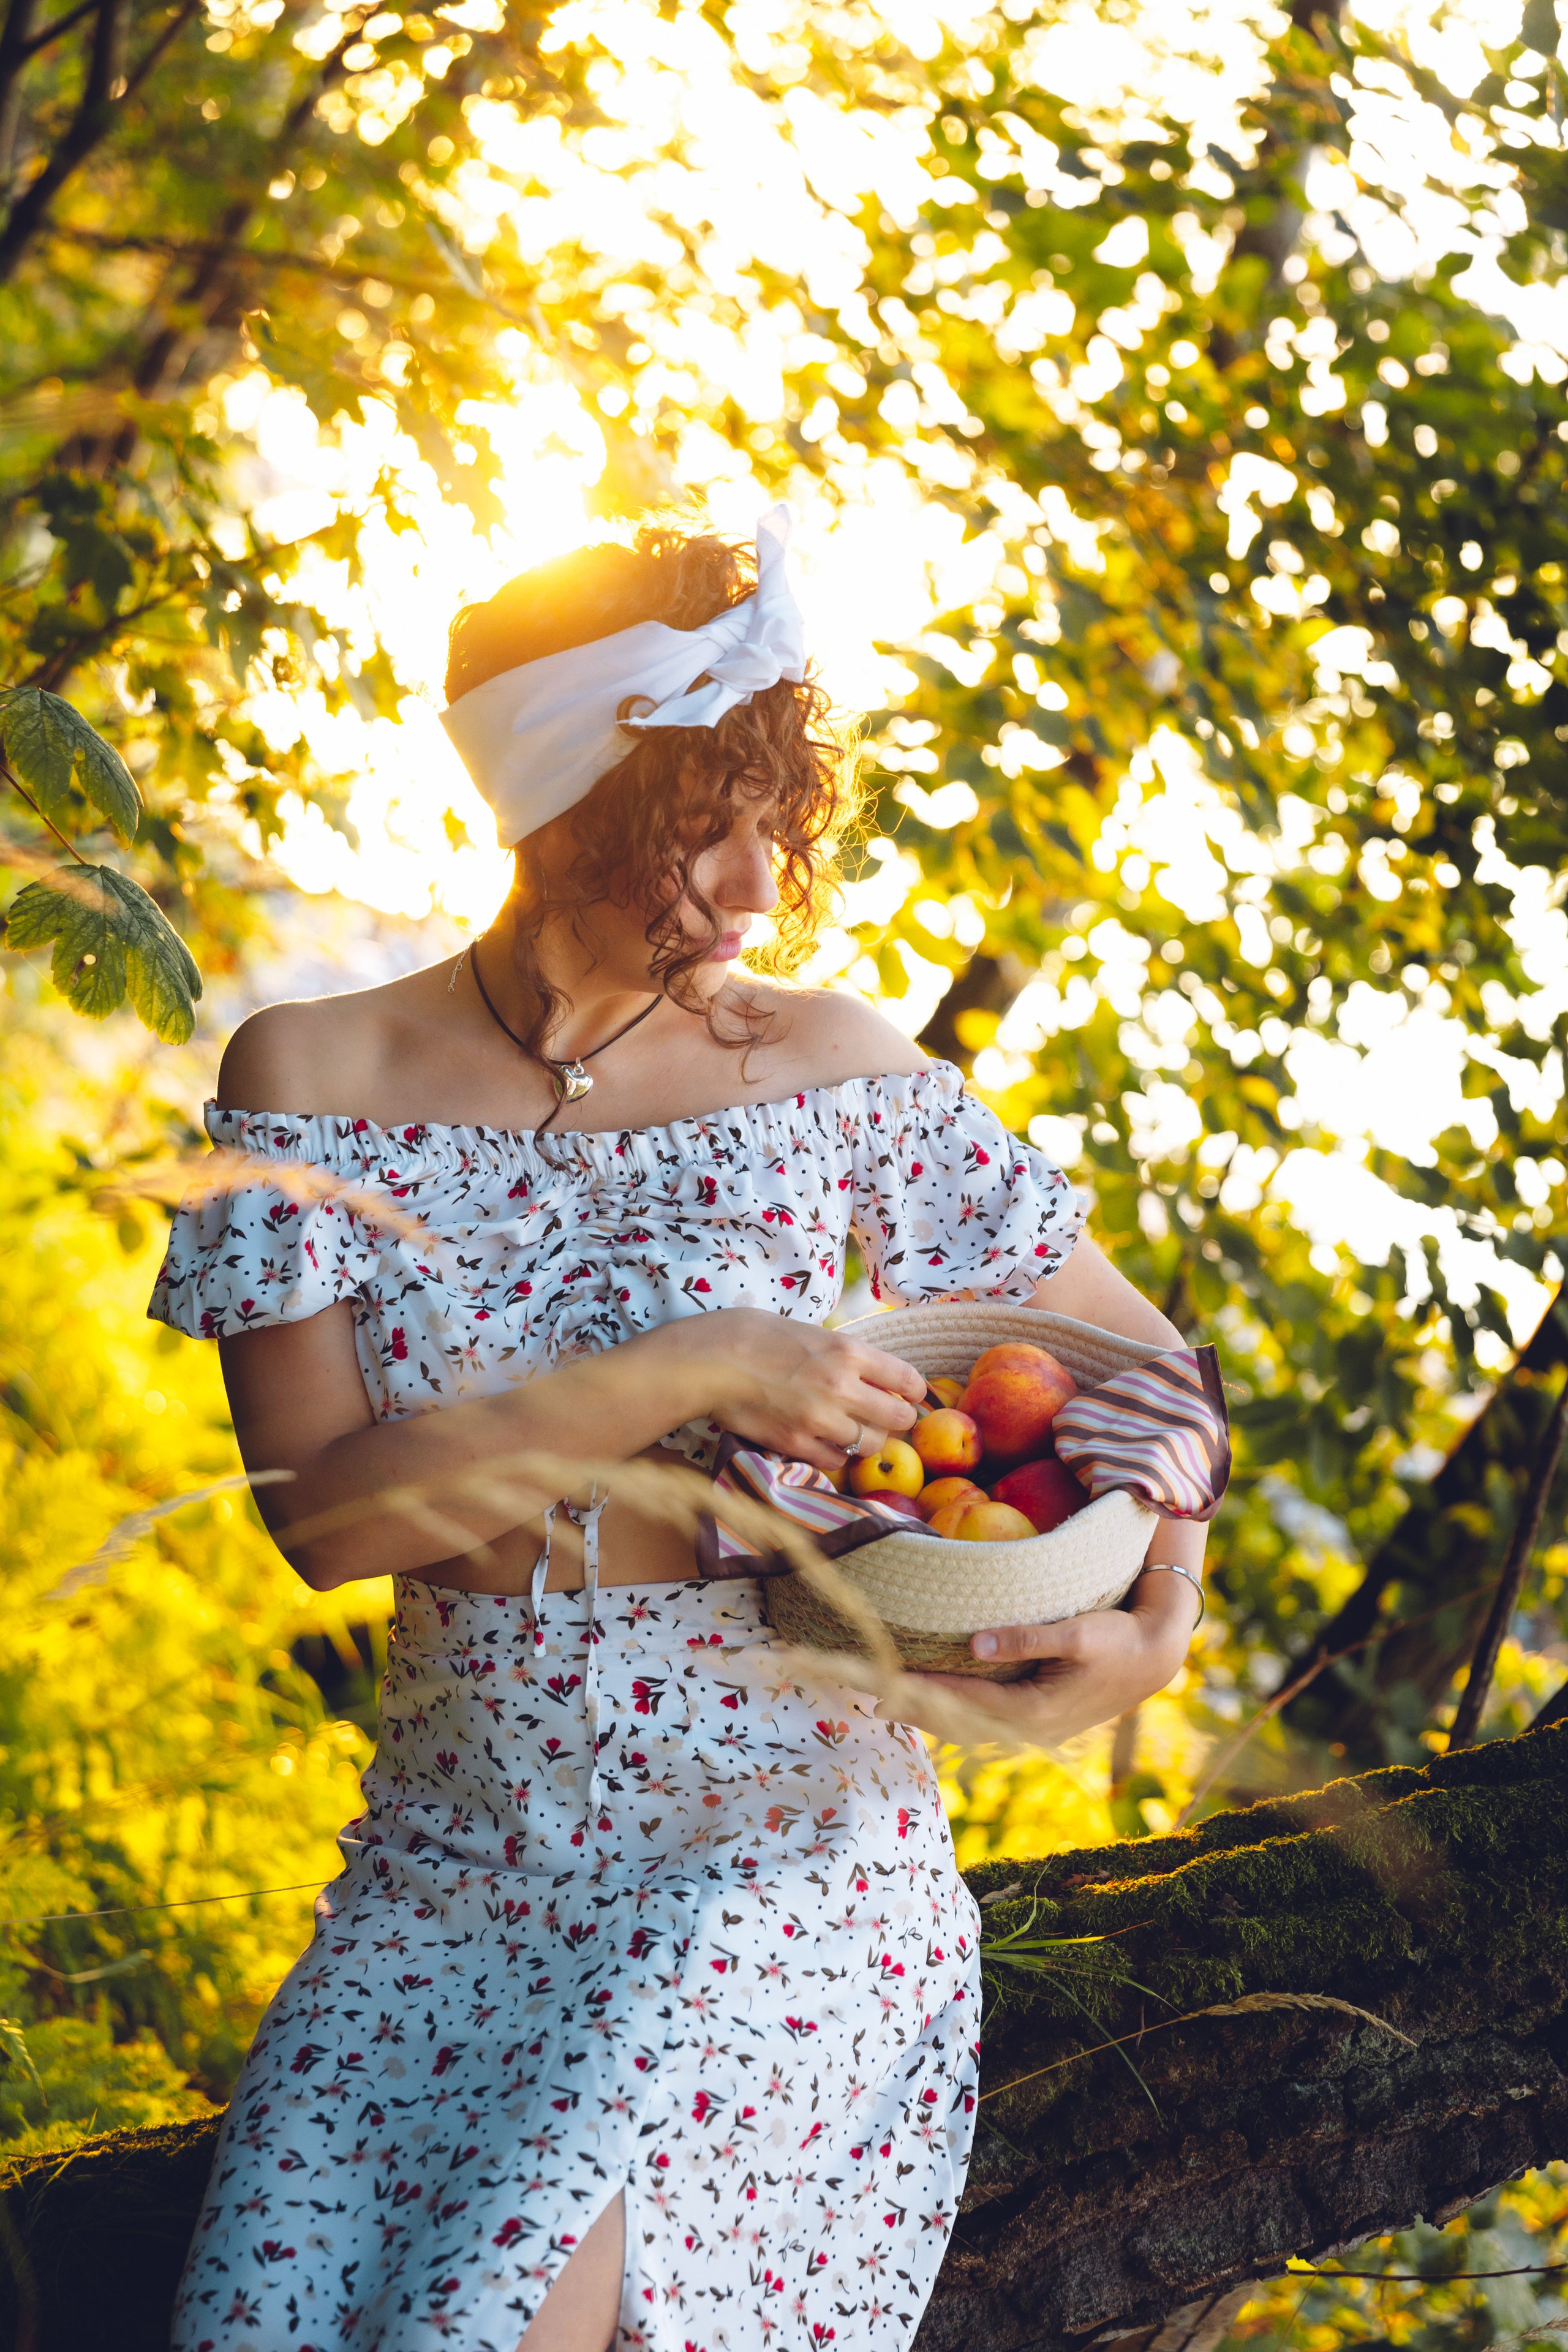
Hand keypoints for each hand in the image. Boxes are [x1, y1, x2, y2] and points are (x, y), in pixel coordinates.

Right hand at [662, 1308, 925, 1472]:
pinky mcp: (796, 1444)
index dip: (915, 1391)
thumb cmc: (754, 1335)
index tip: (911, 1395)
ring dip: (867, 1439)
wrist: (710, 1360)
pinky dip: (836, 1454)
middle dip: (898, 1419)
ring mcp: (819, 1420)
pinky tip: (825, 1441)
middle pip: (898, 1418)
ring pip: (871, 1444)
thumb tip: (874, 1373)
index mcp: (848, 1351)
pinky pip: (836, 1461)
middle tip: (888, 1417)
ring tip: (854, 1429)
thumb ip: (845, 1354)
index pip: (907, 1379)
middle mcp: (841, 1387)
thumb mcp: (810, 1331)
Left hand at [876, 1569, 1198, 1742]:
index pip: (964, 1702)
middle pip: (958, 1721)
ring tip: (888, 1702)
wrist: (1153, 1657)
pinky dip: (953, 1713)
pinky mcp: (1036, 1718)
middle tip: (867, 1698)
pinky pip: (983, 1720)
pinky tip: (933, 1703)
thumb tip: (976, 1643)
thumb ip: (1027, 1638)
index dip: (921, 1692)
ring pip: (968, 1725)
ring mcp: (1032, 1726)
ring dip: (929, 1715)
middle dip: (914, 1709)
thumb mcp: (1077, 1633)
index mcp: (1034, 1711)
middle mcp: (1028, 1727)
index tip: (883, 1684)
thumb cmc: (1117, 1640)